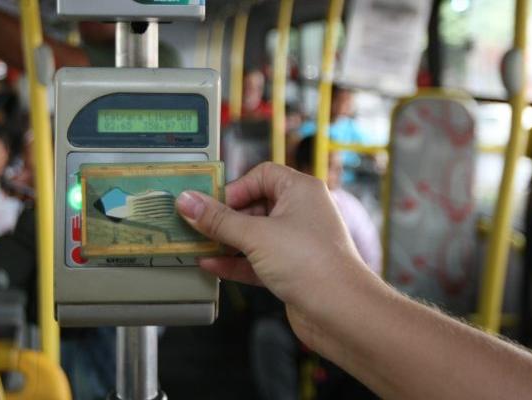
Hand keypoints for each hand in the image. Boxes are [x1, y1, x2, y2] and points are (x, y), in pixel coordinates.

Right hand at [175, 162, 378, 319]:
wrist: (341, 312)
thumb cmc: (314, 265)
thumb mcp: (255, 236)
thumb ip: (218, 220)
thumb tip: (189, 201)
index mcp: (301, 191)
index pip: (261, 175)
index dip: (235, 188)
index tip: (210, 203)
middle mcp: (302, 212)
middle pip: (254, 205)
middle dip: (225, 218)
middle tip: (198, 225)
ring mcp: (297, 243)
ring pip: (254, 235)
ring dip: (227, 241)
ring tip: (199, 246)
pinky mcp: (291, 269)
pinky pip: (257, 259)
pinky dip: (236, 262)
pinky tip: (213, 266)